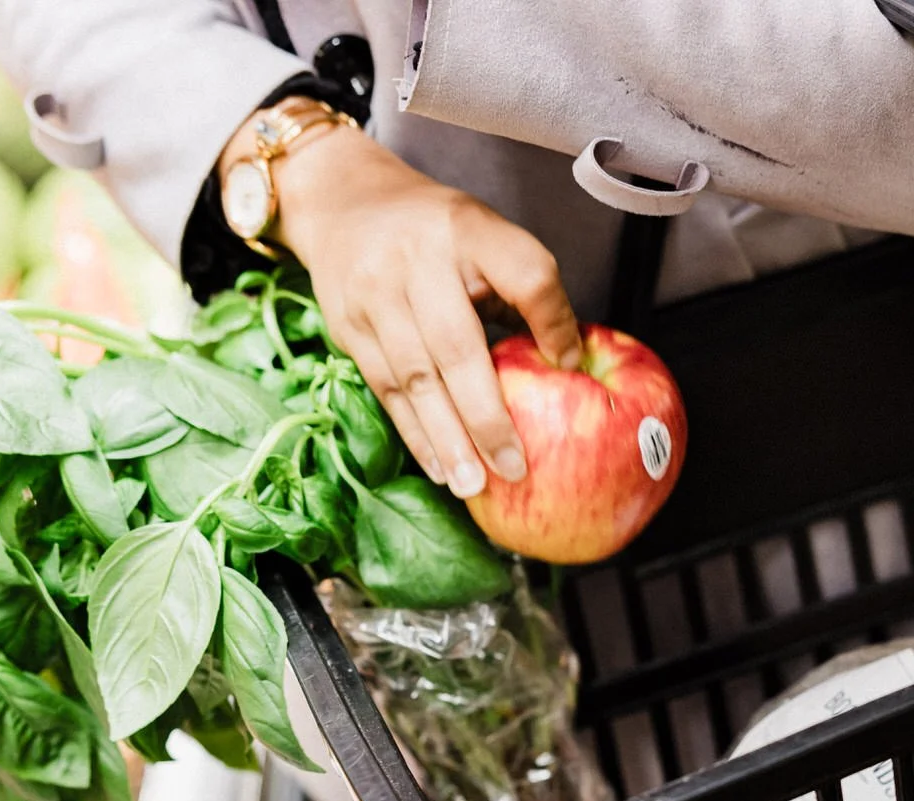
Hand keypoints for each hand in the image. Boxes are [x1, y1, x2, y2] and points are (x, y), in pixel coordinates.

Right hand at [269, 128, 582, 495]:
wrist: (343, 203)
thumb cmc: (435, 233)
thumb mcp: (486, 236)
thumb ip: (526, 289)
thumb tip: (569, 363)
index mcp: (467, 230)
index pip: (525, 275)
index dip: (552, 322)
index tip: (570, 367)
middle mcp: (415, 260)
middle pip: (457, 347)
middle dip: (486, 416)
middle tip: (513, 468)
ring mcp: (373, 294)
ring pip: (414, 378)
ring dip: (446, 439)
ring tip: (473, 485)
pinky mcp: (346, 325)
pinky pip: (385, 389)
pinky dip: (415, 433)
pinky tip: (439, 467)